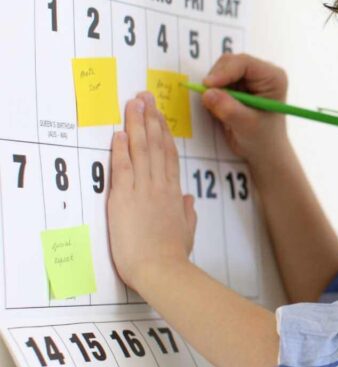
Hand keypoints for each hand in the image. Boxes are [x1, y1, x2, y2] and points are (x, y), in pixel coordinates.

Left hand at [108, 92, 196, 290]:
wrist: (161, 269)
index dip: (163, 132)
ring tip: (134, 104)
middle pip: (155, 145)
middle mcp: (159, 186)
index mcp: (173, 193)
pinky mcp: (125, 198)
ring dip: (137, 125)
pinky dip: (121, 149)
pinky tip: (120, 133)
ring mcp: (143, 190)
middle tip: (144, 97)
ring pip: (141, 150)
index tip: (159, 115)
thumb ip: (187, 214)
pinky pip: (123, 167)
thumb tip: (188, 200)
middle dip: (150, 118)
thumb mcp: (185, 232)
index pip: (168, 156)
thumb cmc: (172, 256)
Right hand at [201, 53, 287, 160]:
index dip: (223, 72)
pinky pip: (217, 82)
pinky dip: (212, 93)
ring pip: (220, 71)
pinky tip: (220, 108)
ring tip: (219, 109)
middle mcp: (261, 72)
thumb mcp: (246, 125)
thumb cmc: (263, 138)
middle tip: (209, 100)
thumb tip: (207, 93)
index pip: (244, 63)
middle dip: (216, 80)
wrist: (264, 151)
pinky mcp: (237, 85)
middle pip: (230, 63)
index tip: (207, 86)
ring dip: (213, 87)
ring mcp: (248, 77)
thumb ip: (228, 109)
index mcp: (272, 77)